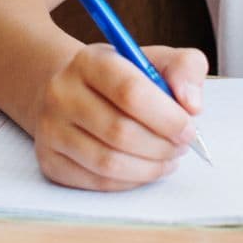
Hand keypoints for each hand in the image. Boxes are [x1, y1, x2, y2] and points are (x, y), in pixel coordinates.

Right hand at [32, 43, 207, 190]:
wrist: (72, 93)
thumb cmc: (122, 80)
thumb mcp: (155, 61)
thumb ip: (185, 69)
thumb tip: (191, 105)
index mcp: (90, 61)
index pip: (130, 91)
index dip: (166, 117)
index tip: (188, 128)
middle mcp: (62, 93)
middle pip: (120, 132)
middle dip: (162, 146)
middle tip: (181, 146)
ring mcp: (51, 129)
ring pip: (109, 163)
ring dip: (150, 168)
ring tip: (167, 158)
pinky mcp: (50, 161)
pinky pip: (98, 182)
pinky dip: (131, 181)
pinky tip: (144, 168)